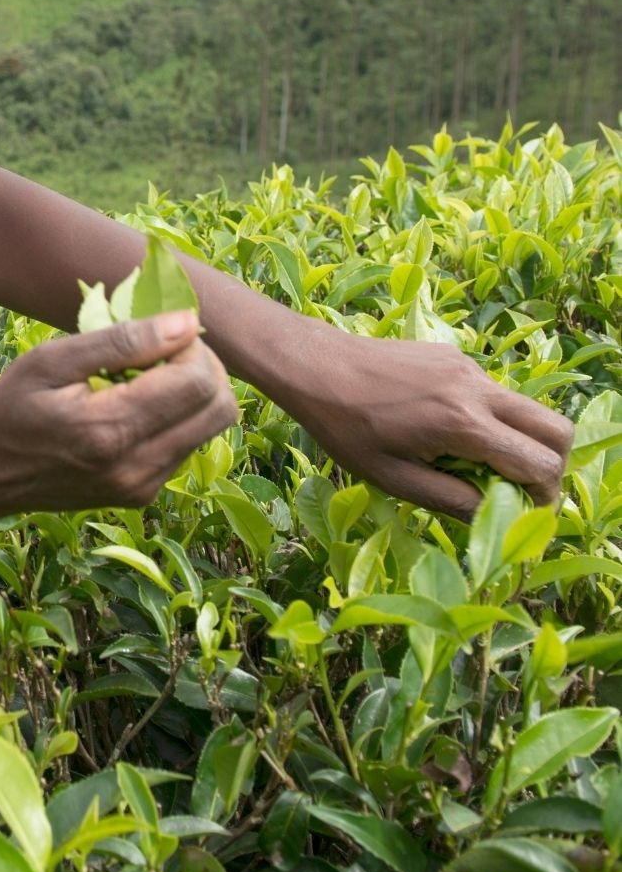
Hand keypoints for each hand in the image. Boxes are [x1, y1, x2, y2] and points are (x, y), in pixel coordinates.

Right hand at [0, 311, 237, 519]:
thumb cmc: (9, 407)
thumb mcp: (52, 361)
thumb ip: (122, 341)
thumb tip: (186, 322)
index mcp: (112, 429)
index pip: (198, 382)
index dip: (192, 345)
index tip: (161, 330)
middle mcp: (137, 467)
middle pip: (220, 408)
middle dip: (204, 367)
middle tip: (164, 348)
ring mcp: (143, 487)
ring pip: (210, 428)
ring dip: (192, 392)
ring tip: (146, 374)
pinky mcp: (141, 495)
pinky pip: (187, 445)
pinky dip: (176, 416)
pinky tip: (137, 402)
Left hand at [284, 334, 573, 518]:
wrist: (313, 364)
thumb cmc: (344, 427)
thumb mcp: (393, 478)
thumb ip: (451, 501)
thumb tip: (493, 515)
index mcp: (464, 424)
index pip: (540, 464)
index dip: (543, 496)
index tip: (522, 510)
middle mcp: (476, 389)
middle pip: (557, 428)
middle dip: (551, 464)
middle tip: (517, 486)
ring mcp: (467, 367)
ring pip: (527, 407)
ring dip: (520, 439)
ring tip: (475, 461)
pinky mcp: (453, 356)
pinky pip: (493, 391)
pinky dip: (491, 416)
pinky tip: (445, 430)